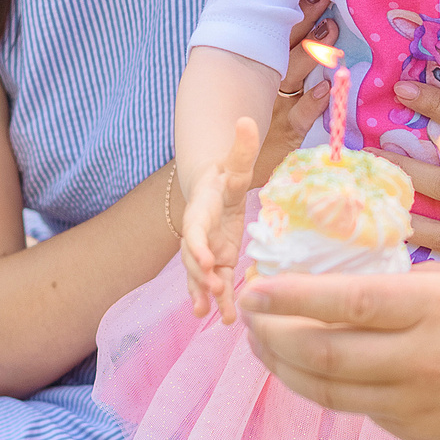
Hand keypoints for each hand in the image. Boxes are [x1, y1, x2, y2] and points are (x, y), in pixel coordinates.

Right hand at [180, 115, 259, 322]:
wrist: (214, 188)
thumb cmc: (225, 175)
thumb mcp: (235, 163)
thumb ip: (241, 147)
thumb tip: (246, 121)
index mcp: (200, 211)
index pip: (193, 229)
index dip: (197, 245)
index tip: (207, 259)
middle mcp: (198, 236)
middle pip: (193, 259)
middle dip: (201, 276)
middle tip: (215, 289)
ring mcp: (207, 252)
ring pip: (201, 277)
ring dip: (205, 295)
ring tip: (211, 313)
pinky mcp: (220, 264)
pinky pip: (216, 285)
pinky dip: (218, 302)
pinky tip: (224, 319)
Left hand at [239, 266, 439, 439]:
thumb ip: (427, 289)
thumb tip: (369, 289)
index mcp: (439, 309)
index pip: (344, 302)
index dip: (288, 298)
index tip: (253, 288)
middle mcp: (421, 361)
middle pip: (322, 354)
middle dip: (272, 338)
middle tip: (247, 320)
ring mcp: (419, 409)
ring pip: (332, 392)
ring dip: (288, 370)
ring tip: (266, 349)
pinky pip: (365, 413)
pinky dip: (332, 392)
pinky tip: (319, 375)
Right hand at [255, 0, 336, 182]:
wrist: (227, 170)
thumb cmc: (251, 127)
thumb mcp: (258, 91)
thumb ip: (275, 61)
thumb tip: (301, 25)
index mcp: (258, 70)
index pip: (273, 34)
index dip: (291, 12)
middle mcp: (266, 85)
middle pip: (284, 47)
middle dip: (303, 21)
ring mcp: (277, 107)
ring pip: (294, 75)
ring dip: (312, 53)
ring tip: (329, 31)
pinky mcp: (287, 134)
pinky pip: (301, 115)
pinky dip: (313, 102)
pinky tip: (325, 87)